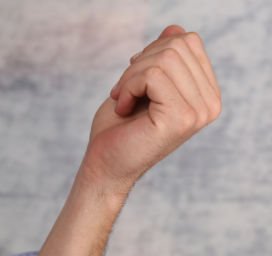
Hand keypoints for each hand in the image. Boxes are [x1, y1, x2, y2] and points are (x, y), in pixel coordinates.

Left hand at [81, 25, 220, 194]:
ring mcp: (199, 111)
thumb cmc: (119, 128)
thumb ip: (162, 57)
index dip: (151, 53)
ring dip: (130, 77)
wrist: (104, 166)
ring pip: (163, 59)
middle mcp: (211, 103)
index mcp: (207, 93)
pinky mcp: (181, 117)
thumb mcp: (140, 83)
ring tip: (123, 101)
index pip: (187, 42)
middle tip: (123, 91)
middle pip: (177, 45)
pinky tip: (123, 109)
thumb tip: (176, 30)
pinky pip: (152, 76)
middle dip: (139, 63)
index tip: (132, 81)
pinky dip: (128, 87)